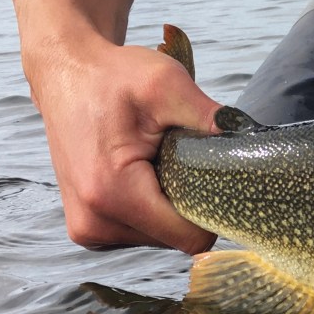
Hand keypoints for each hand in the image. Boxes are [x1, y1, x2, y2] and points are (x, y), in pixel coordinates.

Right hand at [26, 36, 220, 251]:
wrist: (66, 73)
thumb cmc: (112, 77)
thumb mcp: (166, 84)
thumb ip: (207, 115)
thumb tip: (247, 138)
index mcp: (112, 194)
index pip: (190, 238)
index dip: (214, 212)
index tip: (218, 179)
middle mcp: (94, 222)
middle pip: (176, 240)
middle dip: (189, 203)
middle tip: (178, 158)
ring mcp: (87, 229)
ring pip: (160, 237)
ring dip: (169, 205)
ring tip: (155, 162)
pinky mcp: (88, 227)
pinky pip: (140, 231)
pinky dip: (151, 207)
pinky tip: (142, 173)